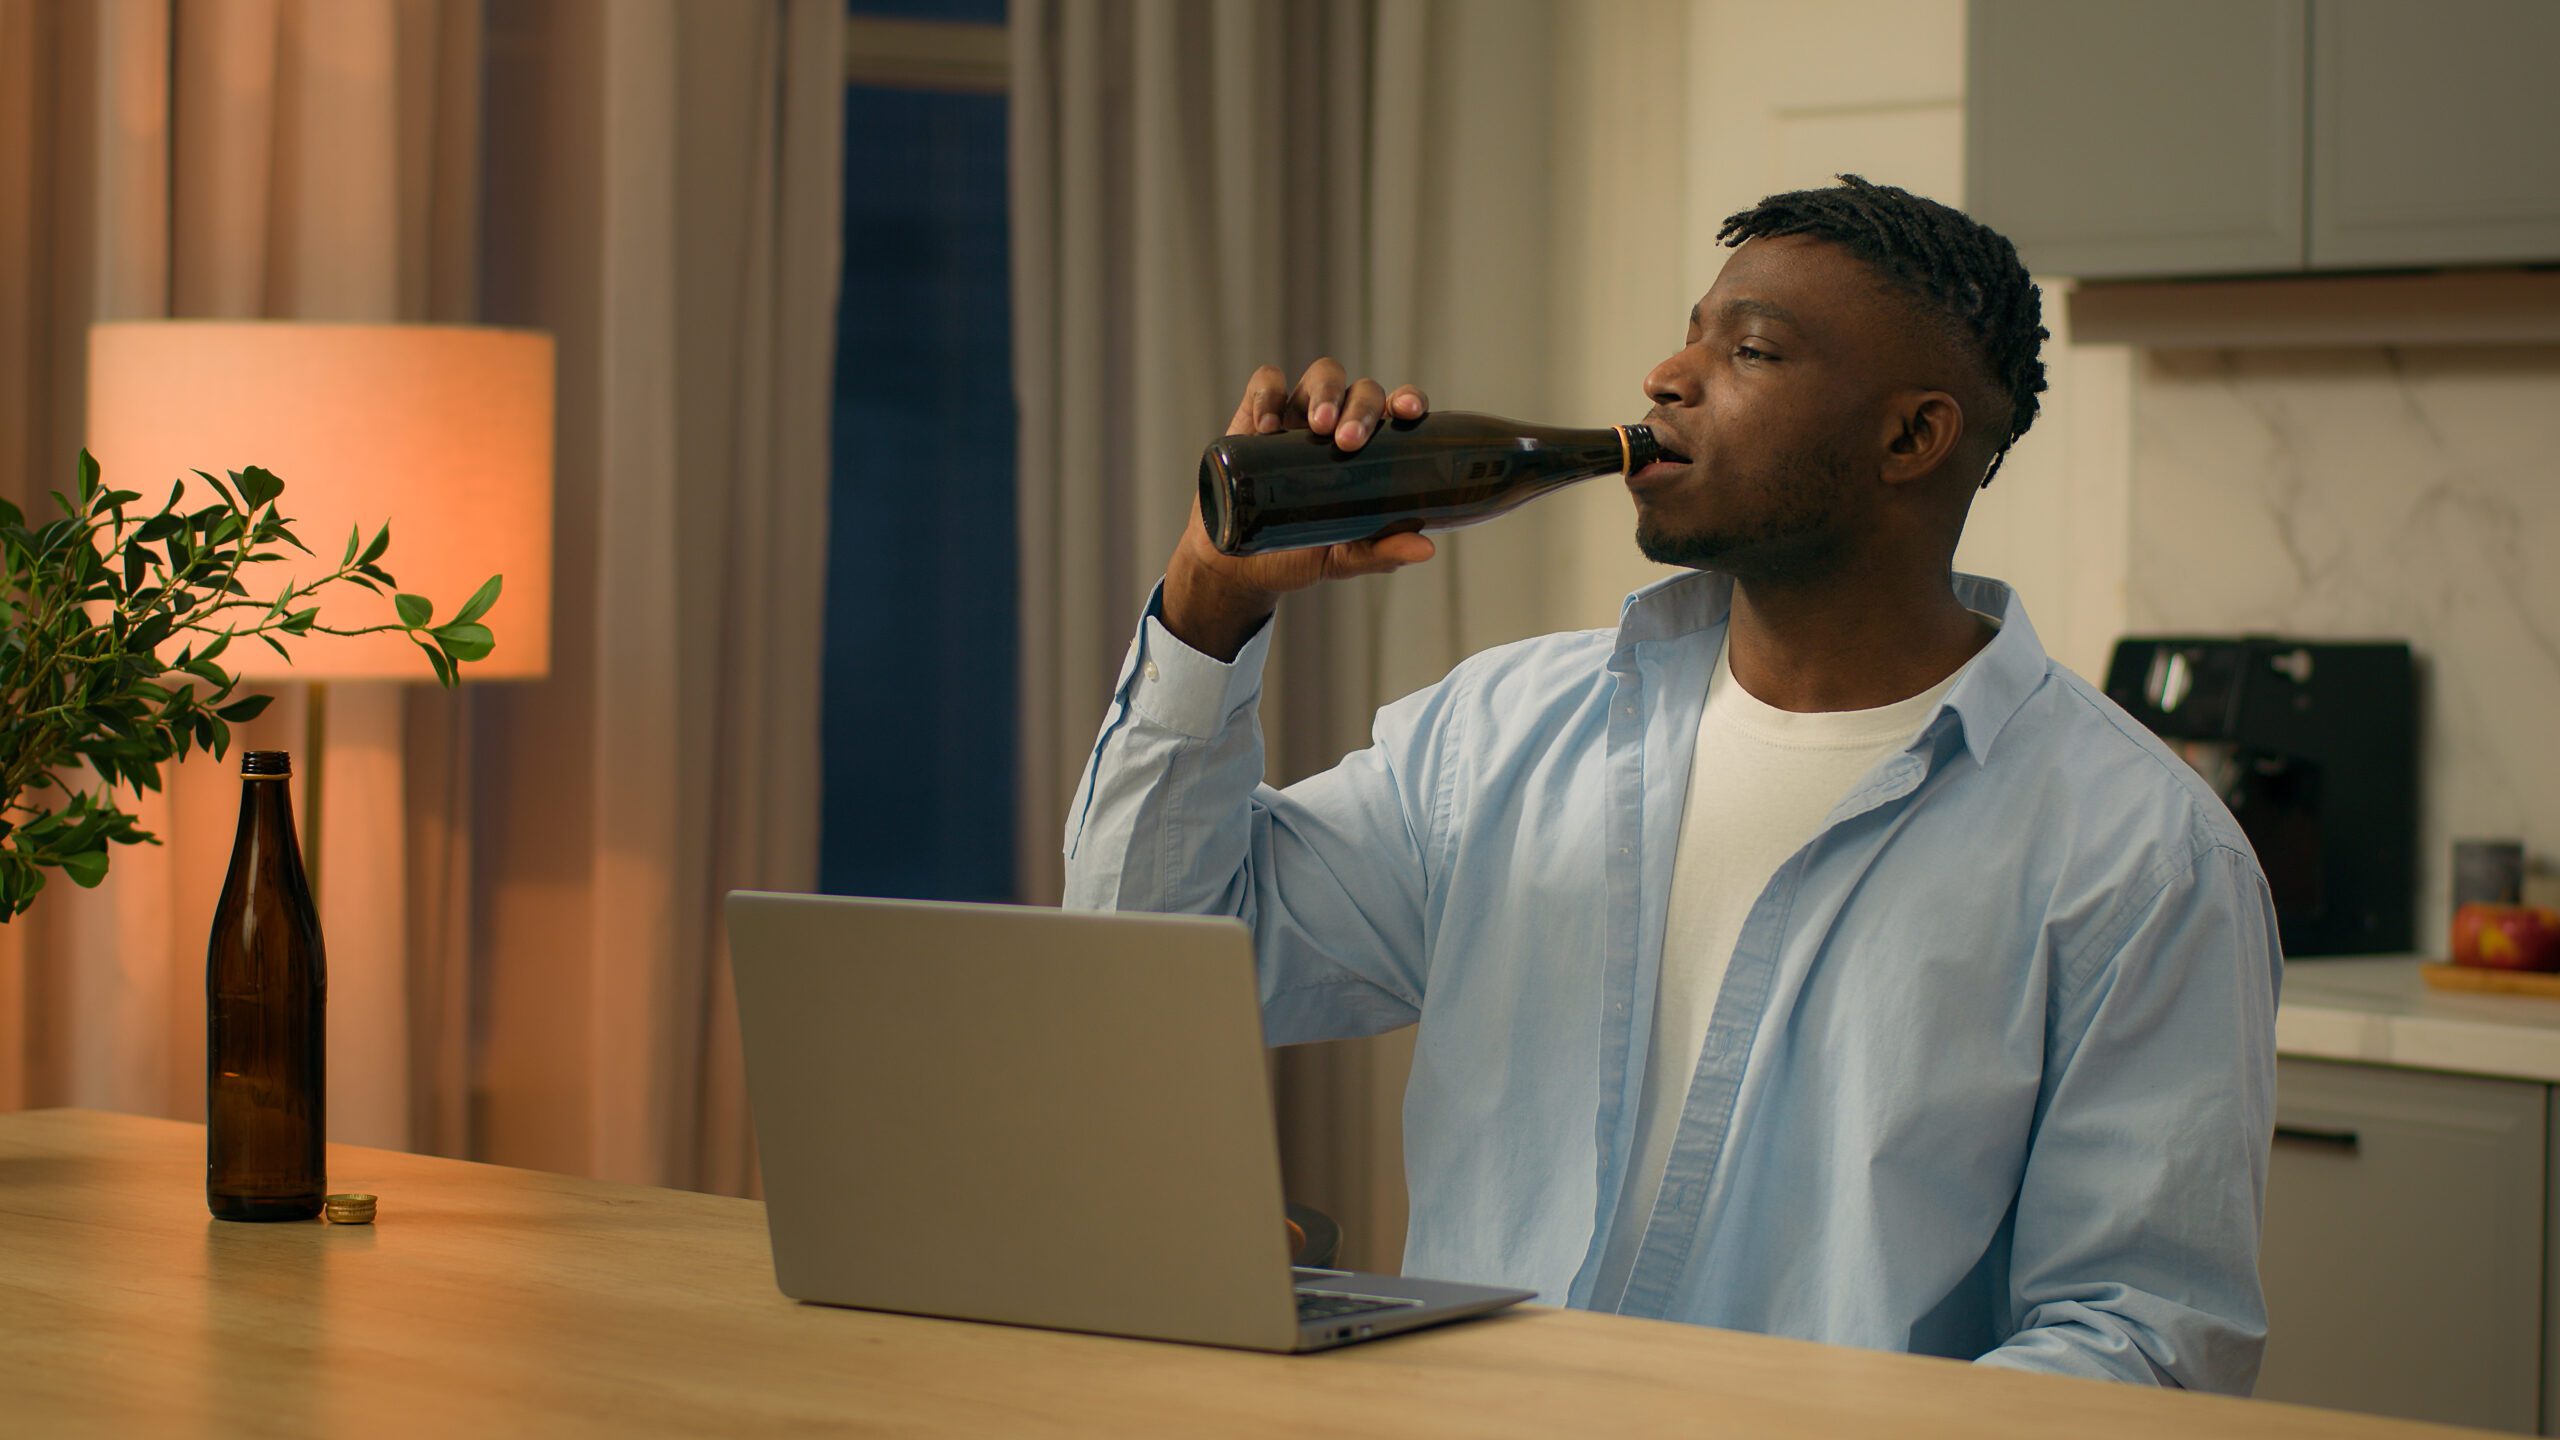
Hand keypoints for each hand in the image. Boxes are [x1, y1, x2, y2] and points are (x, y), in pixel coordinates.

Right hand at [1163, 358, 1432, 659]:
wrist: (1239, 565)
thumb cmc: (1299, 553)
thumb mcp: (1341, 557)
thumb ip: (1379, 551)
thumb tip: (1426, 548)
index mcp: (1369, 448)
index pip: (1397, 408)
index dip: (1407, 399)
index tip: (1408, 412)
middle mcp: (1337, 423)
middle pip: (1361, 390)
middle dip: (1361, 407)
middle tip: (1350, 441)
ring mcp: (1297, 414)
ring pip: (1321, 375)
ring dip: (1325, 392)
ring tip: (1318, 426)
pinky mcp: (1255, 415)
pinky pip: (1265, 384)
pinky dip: (1268, 395)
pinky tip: (1267, 427)